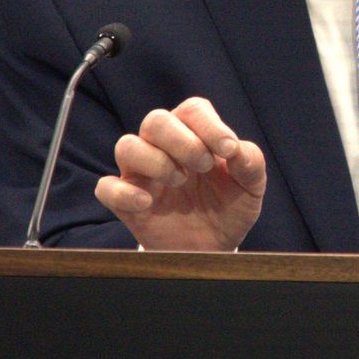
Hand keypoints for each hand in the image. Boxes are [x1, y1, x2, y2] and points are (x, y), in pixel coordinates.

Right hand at [96, 97, 265, 250]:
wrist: (214, 248)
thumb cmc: (229, 208)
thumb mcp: (251, 188)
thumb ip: (251, 163)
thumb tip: (237, 149)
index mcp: (194, 135)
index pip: (192, 110)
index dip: (208, 124)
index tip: (227, 149)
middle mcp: (163, 148)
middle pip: (156, 120)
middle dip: (181, 140)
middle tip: (204, 165)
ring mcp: (142, 174)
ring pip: (127, 146)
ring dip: (154, 160)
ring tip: (179, 181)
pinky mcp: (126, 202)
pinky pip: (107, 188)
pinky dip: (123, 192)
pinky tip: (147, 202)